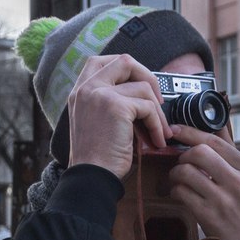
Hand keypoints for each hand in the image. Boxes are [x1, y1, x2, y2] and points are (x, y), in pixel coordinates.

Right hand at [66, 55, 172, 180]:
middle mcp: (87, 88)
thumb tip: (140, 93)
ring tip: (159, 131)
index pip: (101, 61)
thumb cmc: (96, 159)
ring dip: (157, 112)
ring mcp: (100, 94)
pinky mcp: (116, 106)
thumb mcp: (94, 122)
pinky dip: (157, 125)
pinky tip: (156, 140)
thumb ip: (108, 102)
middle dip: (148, 77)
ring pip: (143, 88)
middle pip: (124, 61)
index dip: (125, 67)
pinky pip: (148, 108)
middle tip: (157, 100)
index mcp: (80, 91)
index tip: (139, 83)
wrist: (90, 177)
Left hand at [166, 125, 239, 239]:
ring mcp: (224, 200)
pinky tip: (180, 194)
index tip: (175, 129)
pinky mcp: (210, 216)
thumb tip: (218, 123)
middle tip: (181, 163)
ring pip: (186, 172)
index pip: (215, 141)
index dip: (190, 132)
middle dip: (183, 156)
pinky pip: (181, 193)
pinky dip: (176, 191)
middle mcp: (239, 181)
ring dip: (175, 174)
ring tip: (178, 180)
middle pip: (199, 153)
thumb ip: (232, 152)